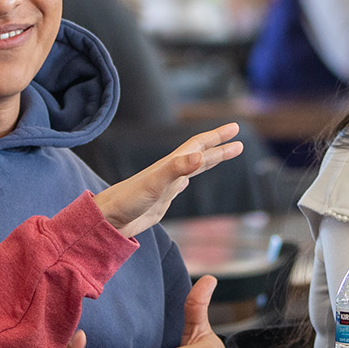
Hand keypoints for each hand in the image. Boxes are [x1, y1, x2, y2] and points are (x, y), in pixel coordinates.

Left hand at [93, 124, 242, 237]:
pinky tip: (187, 181)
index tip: (235, 128)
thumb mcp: (155, 184)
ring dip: (209, 160)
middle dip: (220, 146)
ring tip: (223, 155)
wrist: (109, 219)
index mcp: (171, 164)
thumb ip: (177, 169)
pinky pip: (180, 184)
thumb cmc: (128, 201)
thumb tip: (200, 156)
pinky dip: (189, 178)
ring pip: (193, 167)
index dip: (218, 136)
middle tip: (239, 140)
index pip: (199, 145)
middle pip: (200, 153)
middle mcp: (170, 171)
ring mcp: (166, 185)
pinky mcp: (161, 199)